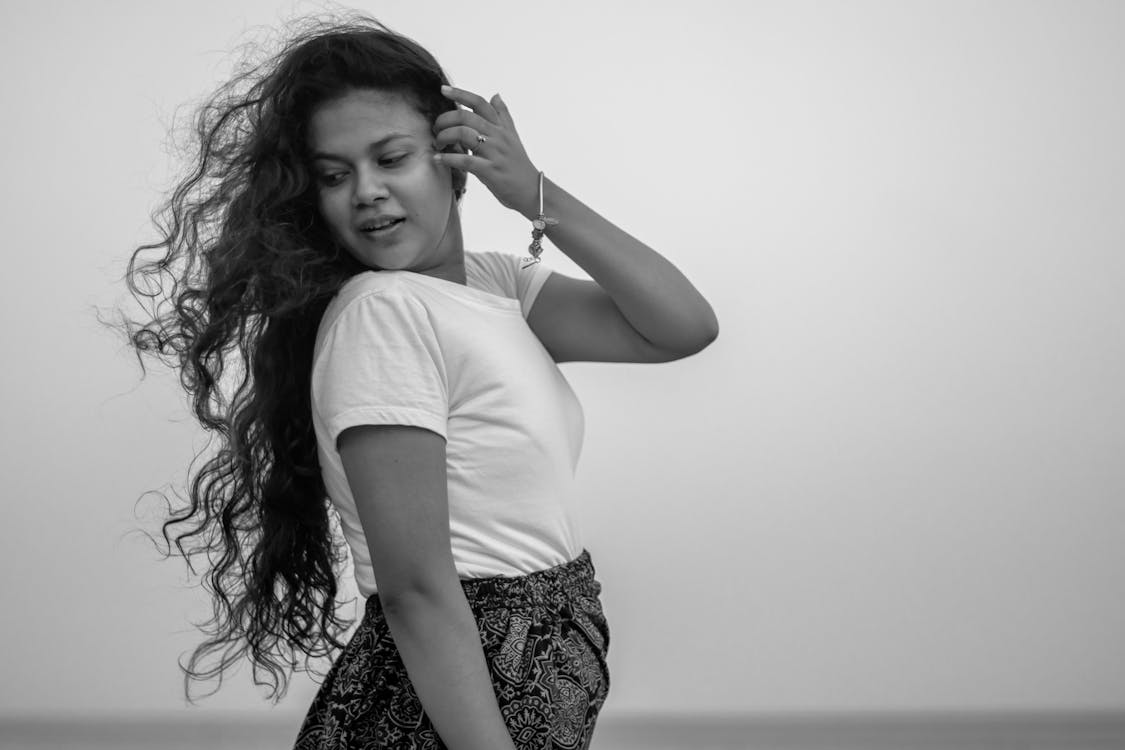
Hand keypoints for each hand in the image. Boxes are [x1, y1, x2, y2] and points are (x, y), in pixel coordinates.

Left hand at [432, 85, 539, 219]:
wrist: (532, 190)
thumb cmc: (518, 165)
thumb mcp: (513, 137)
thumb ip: (503, 115)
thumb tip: (495, 95)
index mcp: (501, 127)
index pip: (480, 103)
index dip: (460, 93)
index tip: (443, 90)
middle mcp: (498, 136)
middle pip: (466, 116)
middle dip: (445, 119)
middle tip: (436, 128)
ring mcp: (494, 153)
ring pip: (463, 134)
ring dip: (444, 136)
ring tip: (438, 143)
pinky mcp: (490, 170)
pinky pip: (465, 160)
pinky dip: (448, 158)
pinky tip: (438, 159)